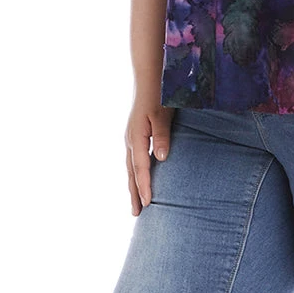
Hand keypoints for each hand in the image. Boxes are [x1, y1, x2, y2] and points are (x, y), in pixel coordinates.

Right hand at [125, 100, 175, 215]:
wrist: (149, 78)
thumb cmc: (158, 96)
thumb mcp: (162, 115)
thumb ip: (162, 136)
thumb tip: (161, 159)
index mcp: (137, 137)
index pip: (141, 167)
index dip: (144, 186)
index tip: (148, 204)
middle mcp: (130, 140)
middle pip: (132, 172)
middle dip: (134, 192)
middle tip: (137, 214)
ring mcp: (131, 138)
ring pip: (131, 167)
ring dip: (133, 185)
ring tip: (136, 203)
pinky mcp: (135, 135)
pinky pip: (133, 160)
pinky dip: (135, 173)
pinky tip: (139, 178)